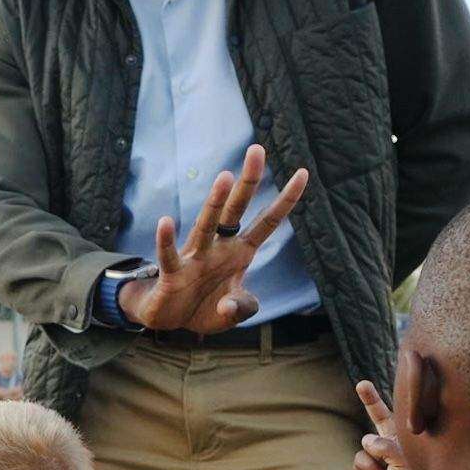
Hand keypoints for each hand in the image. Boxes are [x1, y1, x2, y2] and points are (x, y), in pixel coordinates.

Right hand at [118, 145, 308, 335]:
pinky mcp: (173, 274)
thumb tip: (231, 305)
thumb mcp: (232, 313)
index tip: (303, 173)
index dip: (285, 201)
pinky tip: (167, 221)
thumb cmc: (204, 308)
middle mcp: (219, 249)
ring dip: (215, 203)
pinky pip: (169, 255)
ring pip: (207, 225)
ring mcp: (195, 259)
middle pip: (236, 211)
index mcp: (239, 254)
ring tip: (225, 178)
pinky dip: (167, 240)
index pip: (267, 223)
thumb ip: (242, 307)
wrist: (170, 320)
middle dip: (248, 182)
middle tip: (258, 149)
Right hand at [350, 381, 429, 469]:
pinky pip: (360, 458)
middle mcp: (393, 446)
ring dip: (378, 454)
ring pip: (367, 442)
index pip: (403, 416)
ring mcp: (377, 459)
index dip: (396, 399)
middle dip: (370, 401)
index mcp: (411, 442)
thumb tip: (367, 442)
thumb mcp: (409, 459)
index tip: (395, 381)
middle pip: (379, 419)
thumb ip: (388, 445)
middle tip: (362, 384)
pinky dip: (369, 468)